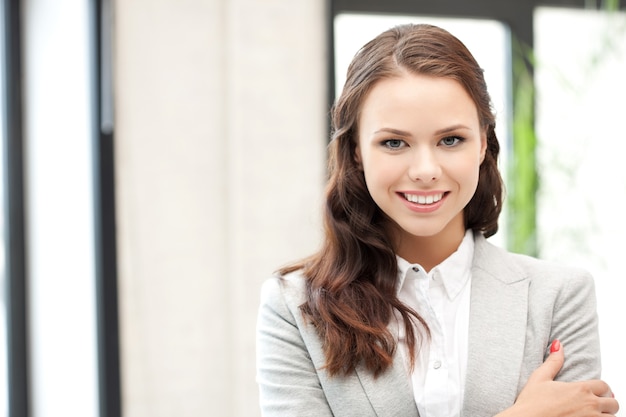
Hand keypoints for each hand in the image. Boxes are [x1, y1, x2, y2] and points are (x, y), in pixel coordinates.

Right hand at [499, 340, 618, 416]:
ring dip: (604, 415)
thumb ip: (553, 361)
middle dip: (606, 403)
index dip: (601, 389)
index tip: (593, 392)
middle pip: (613, 404)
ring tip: (591, 414)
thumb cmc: (531, 403)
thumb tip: (558, 344)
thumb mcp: (540, 378)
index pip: (604, 386)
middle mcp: (590, 405)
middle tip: (595, 405)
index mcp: (580, 390)